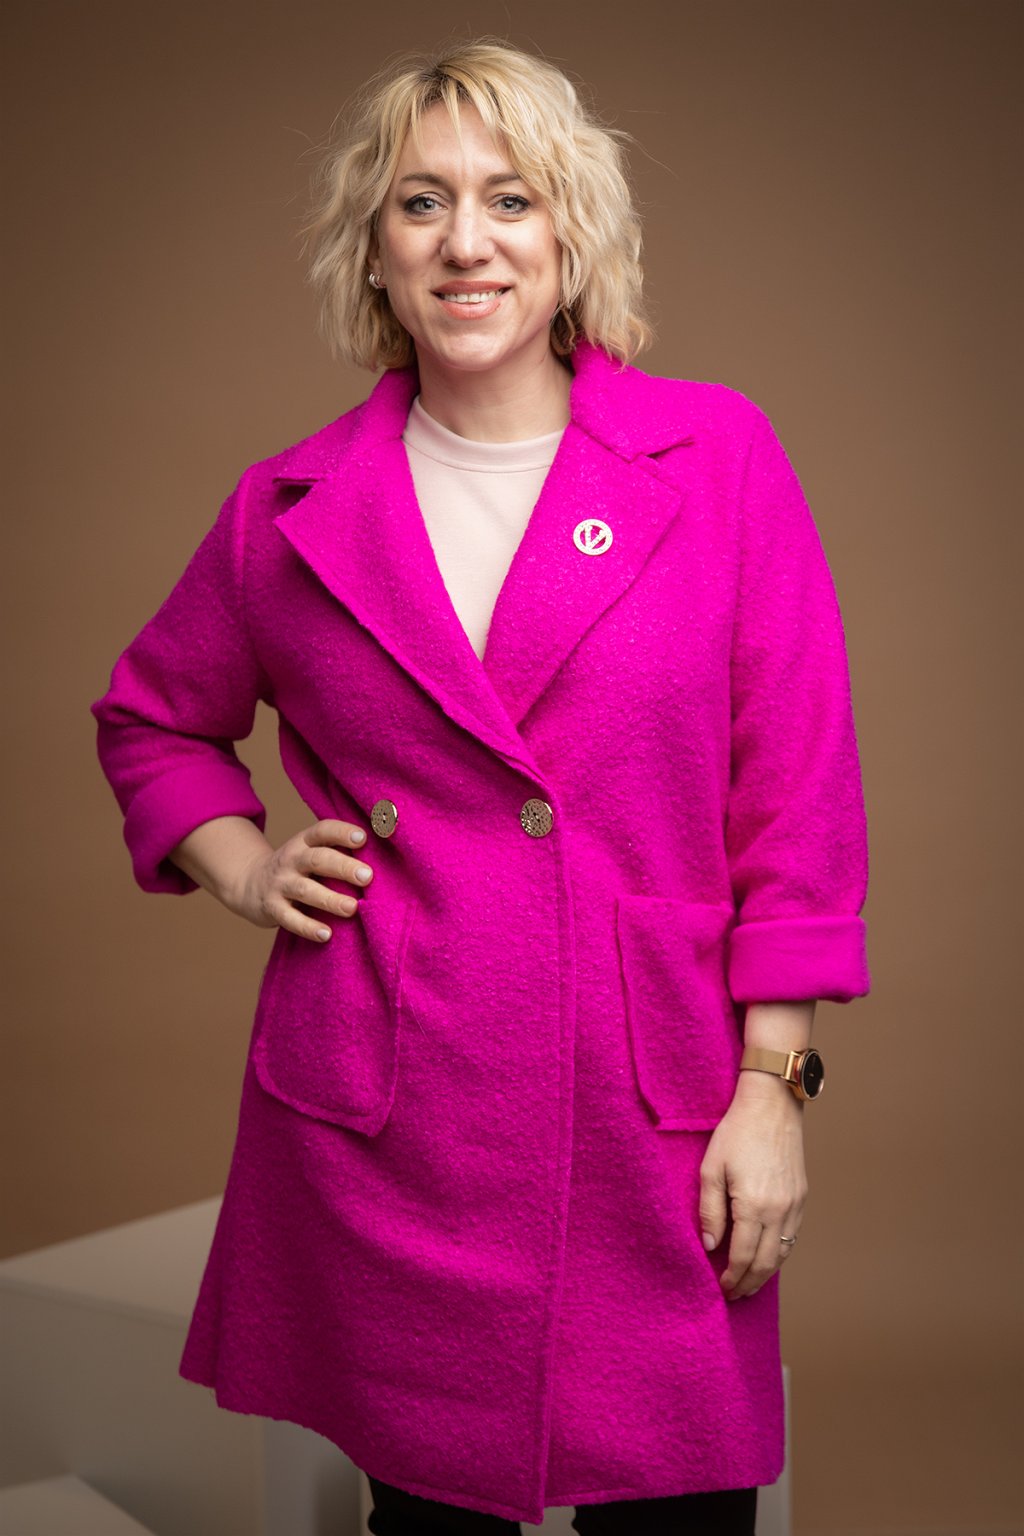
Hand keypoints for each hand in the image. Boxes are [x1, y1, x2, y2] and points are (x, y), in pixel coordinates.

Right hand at [225, 818, 373, 942]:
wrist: (250, 884)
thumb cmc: (297, 868)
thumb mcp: (310, 852)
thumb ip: (337, 851)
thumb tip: (383, 855)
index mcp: (304, 842)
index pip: (322, 831)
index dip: (341, 832)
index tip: (363, 838)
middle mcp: (291, 859)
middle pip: (317, 859)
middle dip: (343, 867)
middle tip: (368, 877)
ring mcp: (280, 884)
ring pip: (305, 890)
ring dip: (330, 899)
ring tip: (352, 908)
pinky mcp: (272, 908)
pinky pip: (290, 919)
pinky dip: (308, 927)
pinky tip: (327, 935)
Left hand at [698, 1071, 807, 1300]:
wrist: (772, 1105)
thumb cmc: (736, 1132)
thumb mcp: (712, 1168)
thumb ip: (710, 1210)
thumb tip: (710, 1246)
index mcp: (754, 1205)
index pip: (743, 1257)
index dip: (732, 1277)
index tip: (721, 1288)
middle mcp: (780, 1210)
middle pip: (766, 1263)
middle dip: (749, 1283)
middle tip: (734, 1295)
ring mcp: (795, 1204)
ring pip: (783, 1253)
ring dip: (766, 1273)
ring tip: (749, 1283)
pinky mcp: (801, 1196)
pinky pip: (792, 1236)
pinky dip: (779, 1253)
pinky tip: (766, 1256)